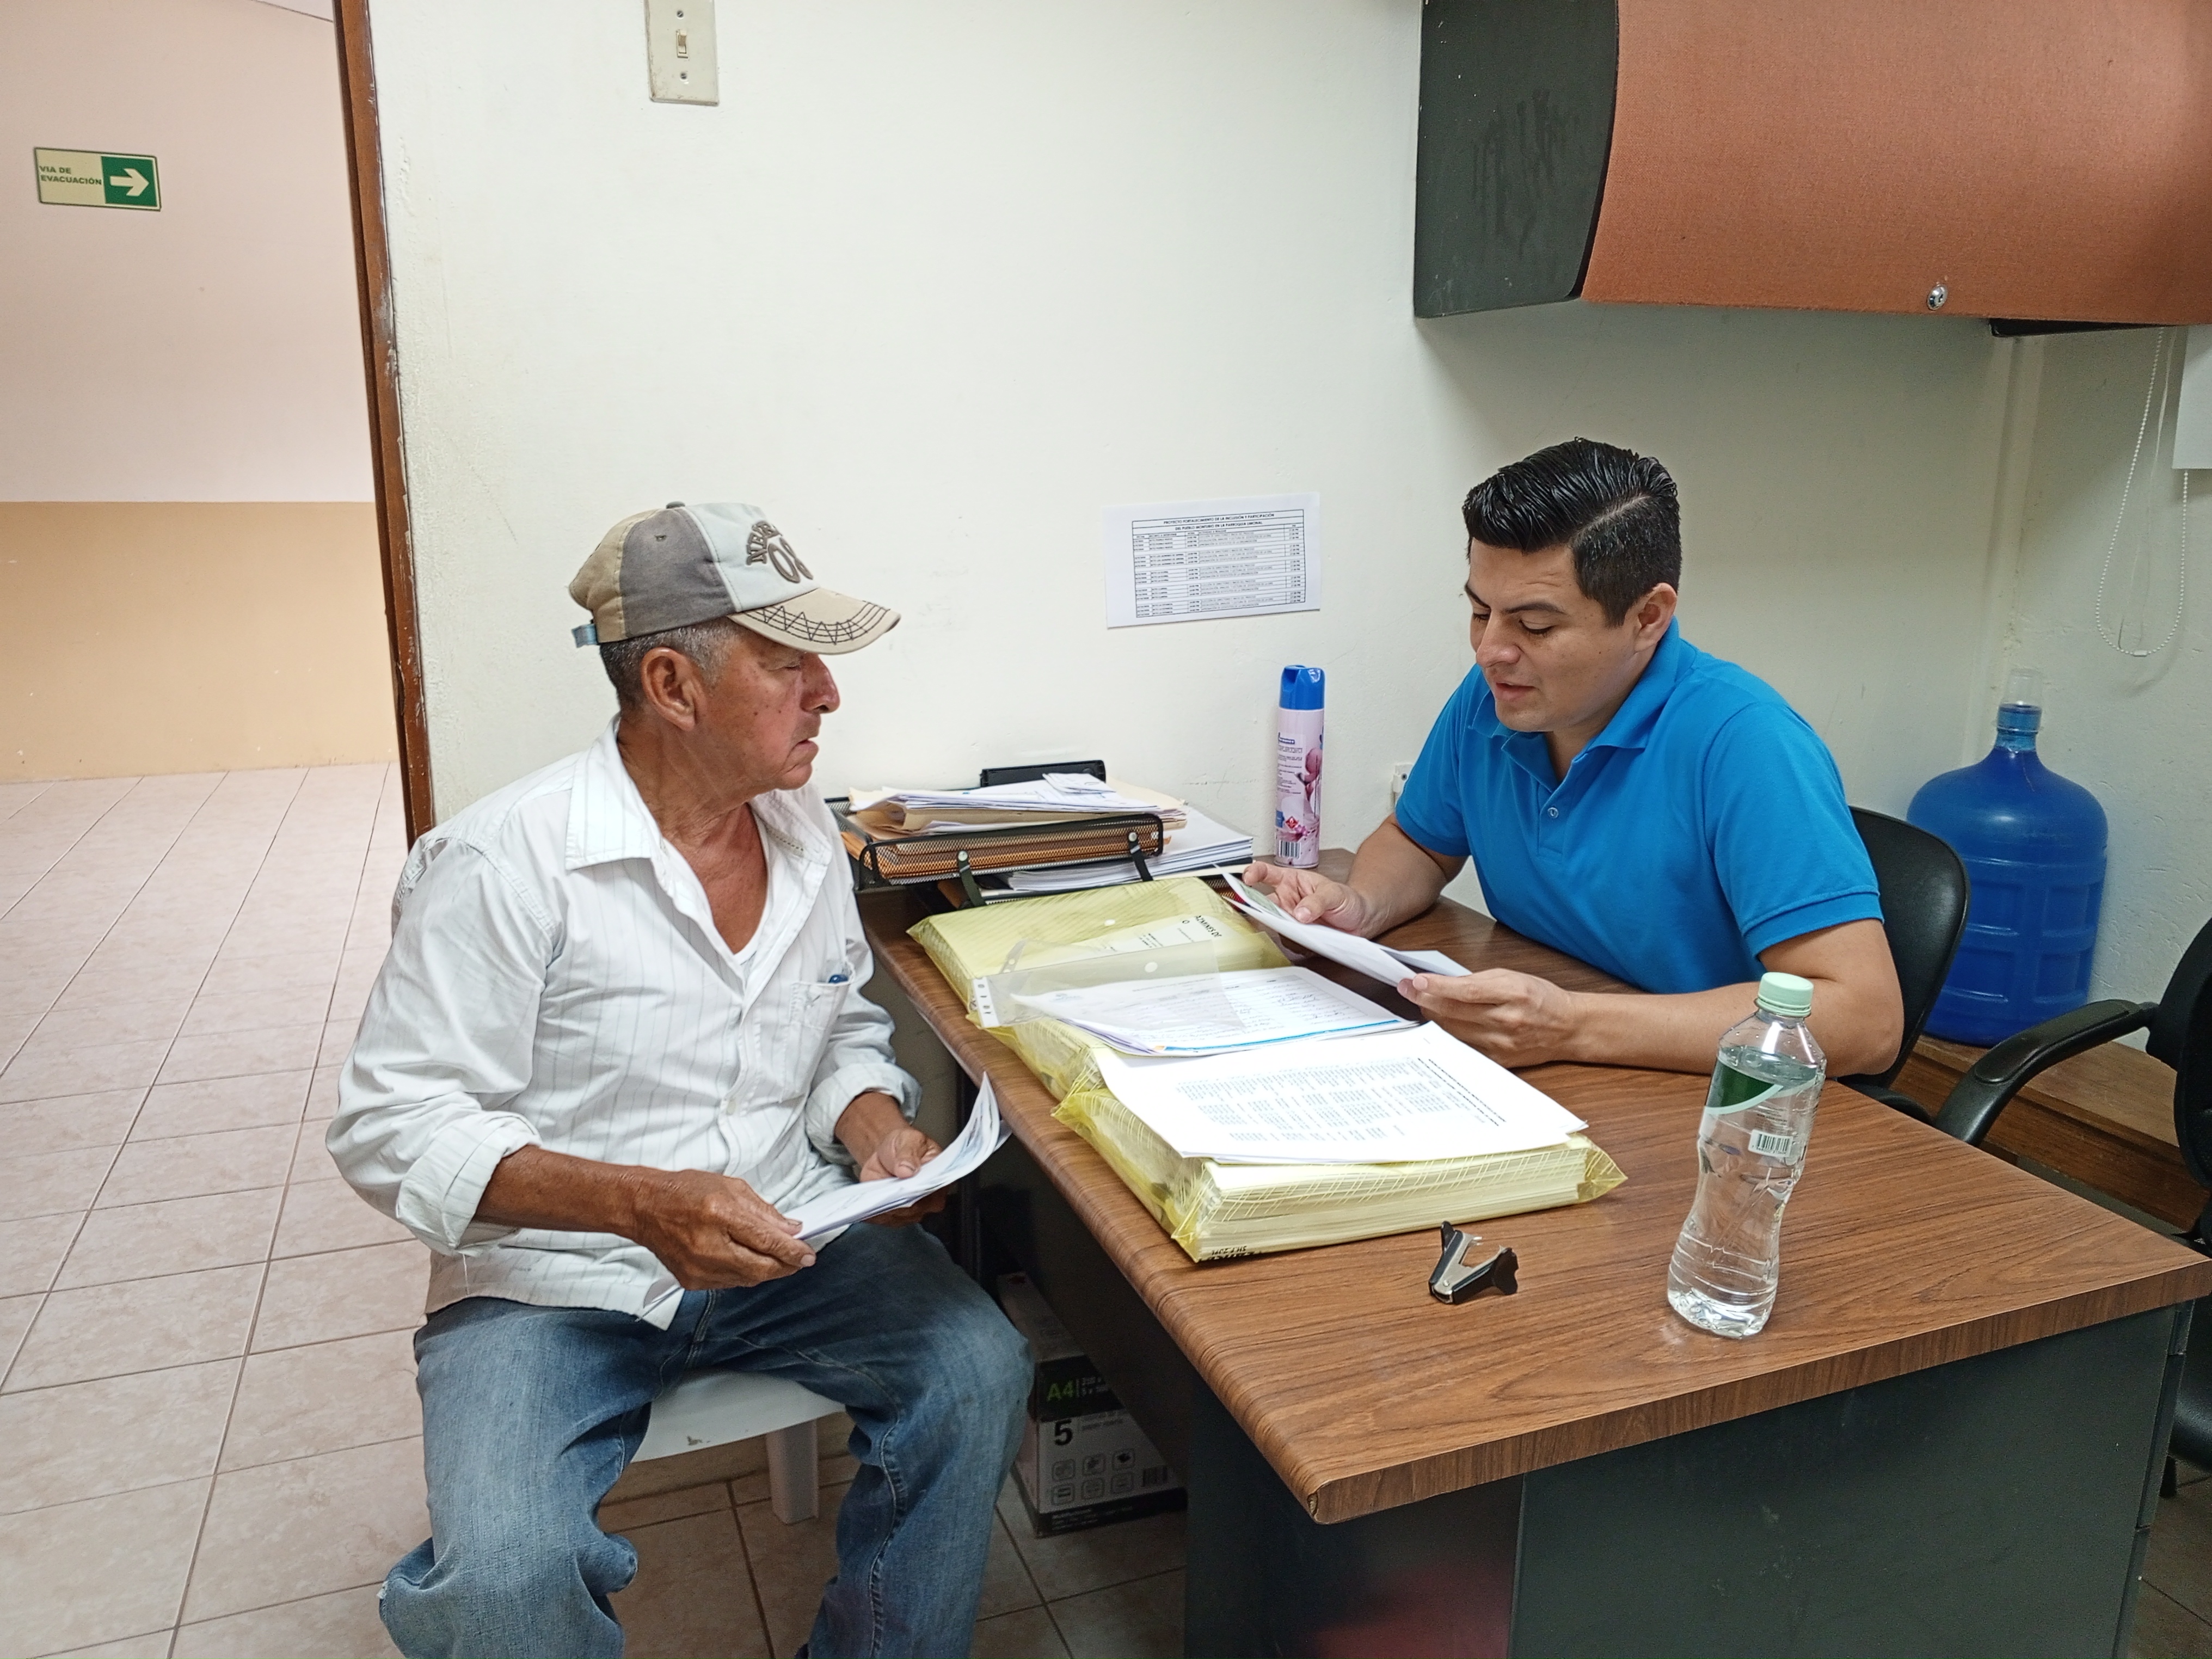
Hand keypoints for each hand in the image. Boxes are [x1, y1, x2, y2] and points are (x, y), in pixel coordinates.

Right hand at [624, 1168, 816, 1288]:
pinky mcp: (692, 1281)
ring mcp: (698, 1268)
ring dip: (766, 1270)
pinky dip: (745, 1273)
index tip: (809, 1254)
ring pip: (747, 1279)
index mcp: (719, 1215)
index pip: (766, 1241)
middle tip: (800, 1259)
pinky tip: (749, 1261)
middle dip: (785, 1265)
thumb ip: (763, 1212)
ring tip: (777, 1258)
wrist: (645, 1207)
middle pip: (760, 1268)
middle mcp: (708, 1246)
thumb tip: (789, 1230)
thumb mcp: (731, 1188)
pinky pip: (729, 1283)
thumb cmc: (686, 1192)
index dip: (792, 1251)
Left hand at [854, 1123, 946, 1227]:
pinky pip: (883, 1219)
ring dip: (884, 1209)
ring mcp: (911, 1210)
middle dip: (899, 1202)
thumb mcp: (909, 1139)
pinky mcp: (893, 1213)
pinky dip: (873, 1213)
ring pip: (897, 1217)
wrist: (887, 1151)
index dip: (918, 1192)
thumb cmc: (904, 1145)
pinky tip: (867, 1203)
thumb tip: (907, 1169)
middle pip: (915, 1208)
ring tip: (875, 1196)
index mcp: (939, 1179)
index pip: (932, 1192)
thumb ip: (909, 1153)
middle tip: (886, 1192)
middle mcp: (928, 1199)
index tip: (904, 1188)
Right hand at [1239, 861, 1371, 932]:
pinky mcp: (1297, 936)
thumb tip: (1300, 913)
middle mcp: (1287, 900)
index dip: (1253, 873)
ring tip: (1299, 927)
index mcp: (1291, 881)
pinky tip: (1309, 939)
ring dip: (1282, 927)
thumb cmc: (1347, 899)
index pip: (1266, 873)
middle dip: (1258, 908)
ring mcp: (1290, 919)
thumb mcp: (1334, 893)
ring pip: (1274, 924)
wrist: (1361, 919)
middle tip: (1260, 912)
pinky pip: (1288, 941)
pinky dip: (1296, 942)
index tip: (1247, 878)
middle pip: (1262, 903)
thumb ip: (1316, 901)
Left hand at [1399, 968, 1583, 1067]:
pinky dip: (1449, 1033)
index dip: (1438, 986)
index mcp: (1514, 994)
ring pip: (1454, 1030)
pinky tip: (1440, 1023)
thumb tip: (1445, 983)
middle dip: (1425, 998)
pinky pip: (1464, 1046)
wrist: (1567, 1028)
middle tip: (1408, 989)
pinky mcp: (1498, 1059)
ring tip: (1422, 1001)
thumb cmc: (1541, 998)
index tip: (1417, 980)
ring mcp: (1501, 1044)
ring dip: (1434, 1015)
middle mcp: (1507, 1021)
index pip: (1467, 990)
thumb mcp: (1513, 977)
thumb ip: (1480, 980)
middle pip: (1454, 1012)